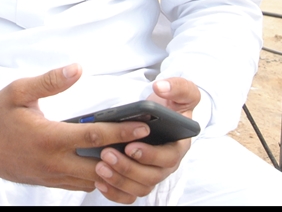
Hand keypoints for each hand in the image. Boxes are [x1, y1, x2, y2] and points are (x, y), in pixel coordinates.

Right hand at [0, 64, 152, 192]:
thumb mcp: (18, 90)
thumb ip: (50, 81)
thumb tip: (77, 68)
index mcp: (48, 138)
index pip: (95, 137)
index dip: (122, 132)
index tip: (144, 126)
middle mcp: (53, 162)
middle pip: (101, 165)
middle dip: (127, 156)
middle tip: (149, 144)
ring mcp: (51, 176)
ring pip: (93, 180)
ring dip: (113, 169)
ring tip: (133, 152)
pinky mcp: (48, 182)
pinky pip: (80, 185)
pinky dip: (97, 176)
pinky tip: (107, 162)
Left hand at [90, 77, 200, 202]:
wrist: (161, 111)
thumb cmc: (172, 103)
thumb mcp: (182, 91)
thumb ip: (178, 87)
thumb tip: (161, 87)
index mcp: (179, 145)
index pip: (168, 157)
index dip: (150, 155)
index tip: (130, 146)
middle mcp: (167, 163)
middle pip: (151, 176)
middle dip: (128, 168)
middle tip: (107, 154)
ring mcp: (153, 173)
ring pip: (139, 187)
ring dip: (119, 180)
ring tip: (99, 167)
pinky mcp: (139, 180)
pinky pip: (129, 194)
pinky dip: (115, 192)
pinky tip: (99, 183)